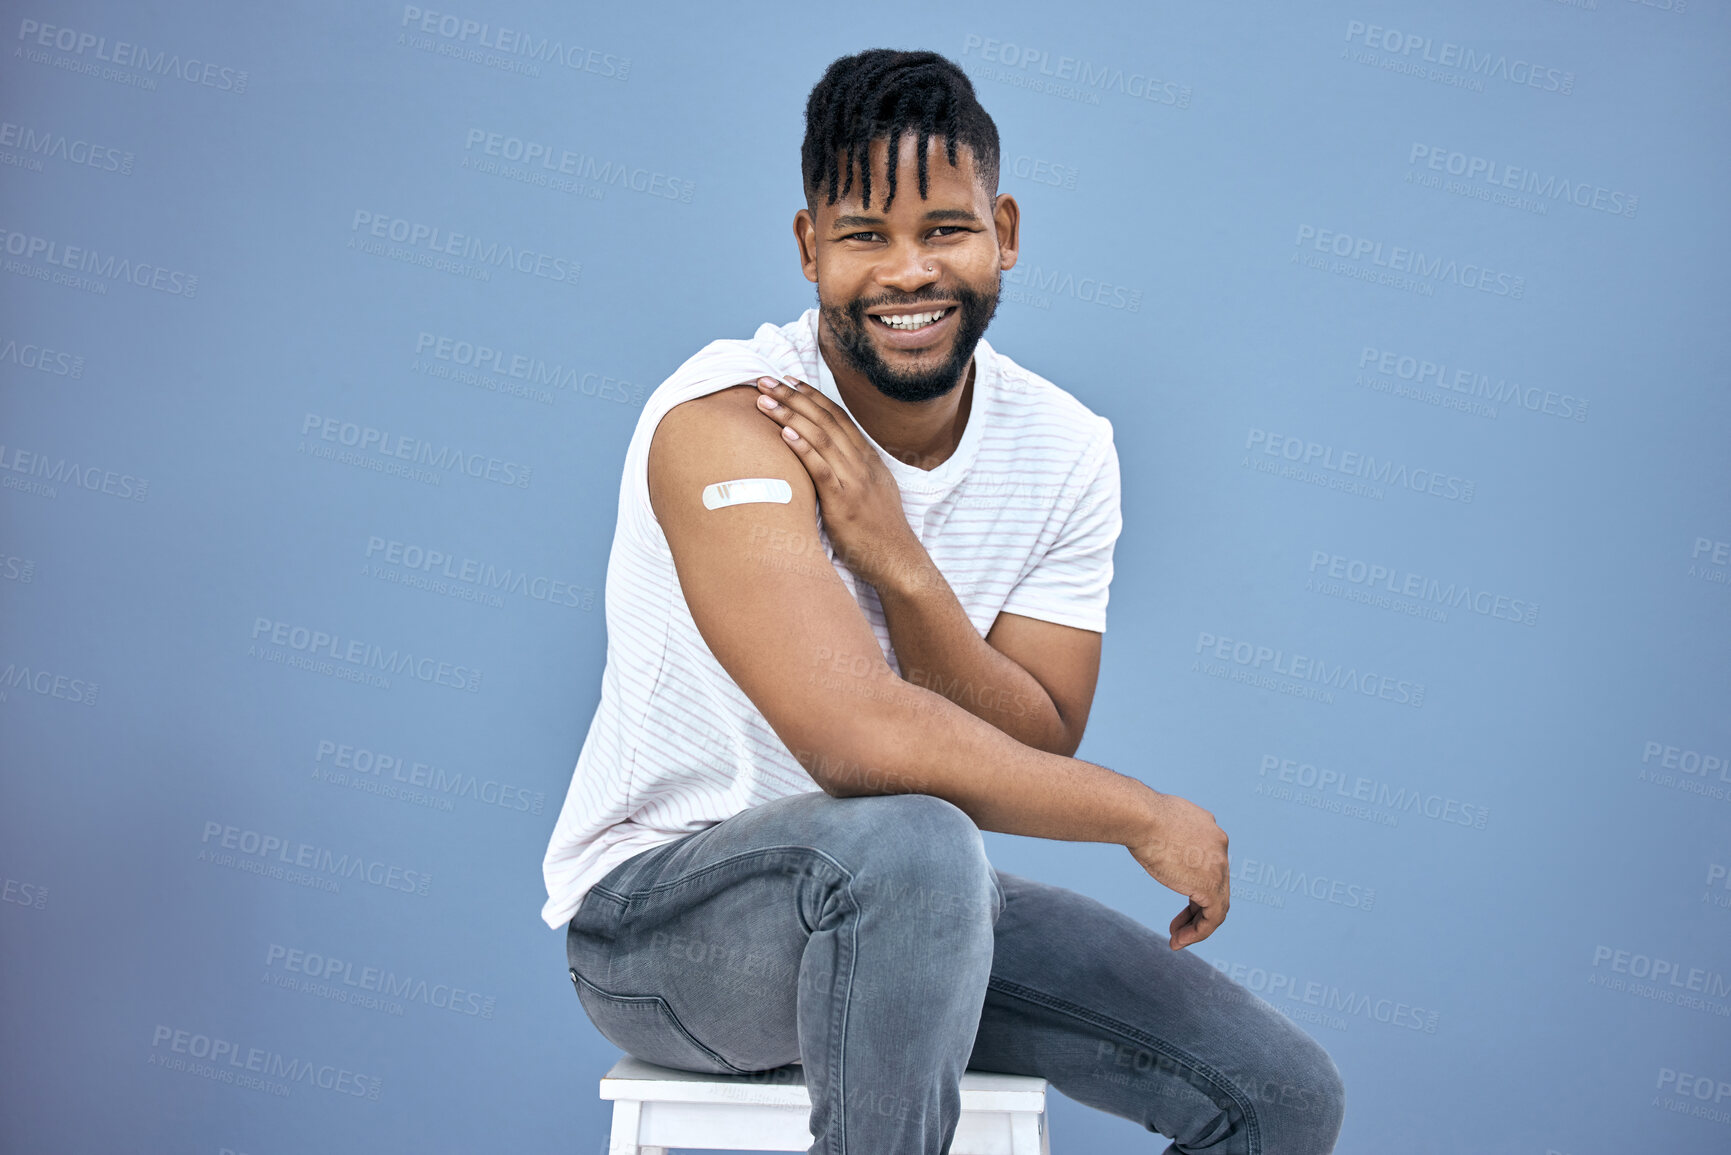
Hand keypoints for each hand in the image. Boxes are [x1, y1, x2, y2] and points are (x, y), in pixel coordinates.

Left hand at [753, 375, 921, 589]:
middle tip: (765, 380)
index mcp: (867, 458)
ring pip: (820, 438)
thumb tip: (828, 458)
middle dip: (793, 397)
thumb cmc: (878, 530)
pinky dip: (803, 449)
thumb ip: (851, 470)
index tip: (788, 380)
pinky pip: (821, 470)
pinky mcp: (843, 503)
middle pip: (824, 420)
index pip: (837, 416)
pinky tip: (785, 435)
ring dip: (790, 415)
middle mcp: (861, 463)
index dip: (811, 395)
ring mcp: (853, 481)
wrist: (898, 560)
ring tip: (764, 400)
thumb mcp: (871, 490)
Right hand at [1126, 793, 1230, 949]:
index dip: (1190, 882)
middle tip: (1175, 925)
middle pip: (1213, 884)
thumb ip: (1163, 832)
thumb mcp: (1155, 820)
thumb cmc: (1137, 815)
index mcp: (1207, 827)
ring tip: (1176, 940)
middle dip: (1194, 908)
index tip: (1173, 890)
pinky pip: (1212, 917)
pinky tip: (1178, 941)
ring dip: (1196, 925)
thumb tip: (1152, 837)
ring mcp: (1219, 865)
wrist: (1140, 816)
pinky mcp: (1211, 886)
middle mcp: (1219, 844)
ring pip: (1216, 904)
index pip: (1207, 862)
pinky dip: (1197, 932)